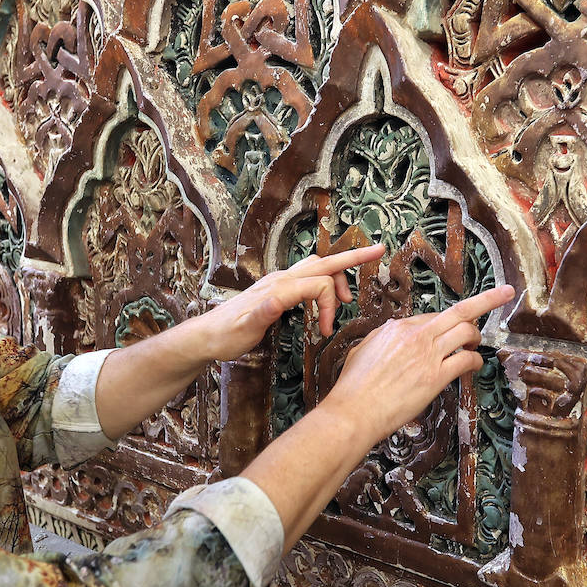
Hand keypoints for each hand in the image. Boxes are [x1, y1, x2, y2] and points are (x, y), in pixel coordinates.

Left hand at [194, 244, 386, 361]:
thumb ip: (262, 313)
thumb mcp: (244, 329)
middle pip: (323, 262)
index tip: (327, 332)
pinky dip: (324, 281)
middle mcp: (281, 279)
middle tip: (379, 250)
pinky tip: (324, 296)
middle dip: (353, 256)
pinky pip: (307, 276)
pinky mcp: (277, 289)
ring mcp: (279, 281)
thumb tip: (278, 300)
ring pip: (316, 267)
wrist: (207, 335)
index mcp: (278, 288)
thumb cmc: (226, 335)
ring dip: (337, 276)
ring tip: (347, 299)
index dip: (330, 305)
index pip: (318, 284)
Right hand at [320, 284, 515, 444]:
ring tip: (476, 344)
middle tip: (506, 293)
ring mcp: (428, 355)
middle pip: (459, 311)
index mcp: (397, 328)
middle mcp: (416, 336)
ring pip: (467, 331)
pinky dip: (476, 360)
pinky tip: (474, 365)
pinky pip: (466, 360)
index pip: (432, 316)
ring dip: (477, 336)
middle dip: (488, 299)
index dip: (447, 321)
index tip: (455, 323)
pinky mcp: (436, 377)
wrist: (354, 410)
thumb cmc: (354, 386)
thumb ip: (382, 338)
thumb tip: (393, 334)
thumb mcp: (363, 349)